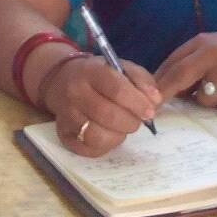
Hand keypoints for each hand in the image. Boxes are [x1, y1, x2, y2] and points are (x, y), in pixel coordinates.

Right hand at [41, 54, 160, 157]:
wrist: (61, 81)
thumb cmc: (99, 75)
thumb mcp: (120, 67)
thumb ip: (141, 80)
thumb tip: (154, 101)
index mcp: (90, 71)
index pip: (116, 89)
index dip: (137, 103)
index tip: (150, 111)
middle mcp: (74, 93)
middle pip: (108, 115)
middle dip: (130, 122)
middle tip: (137, 120)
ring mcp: (66, 116)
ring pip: (97, 136)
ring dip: (118, 136)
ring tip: (122, 127)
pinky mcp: (63, 135)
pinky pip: (88, 149)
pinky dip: (105, 146)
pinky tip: (109, 134)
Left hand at [154, 25, 216, 110]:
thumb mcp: (214, 50)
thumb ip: (192, 66)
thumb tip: (167, 92)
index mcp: (201, 42)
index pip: (171, 64)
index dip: (156, 85)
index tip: (143, 101)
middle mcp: (213, 51)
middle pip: (180, 76)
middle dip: (166, 96)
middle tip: (154, 112)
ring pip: (206, 99)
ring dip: (213, 102)